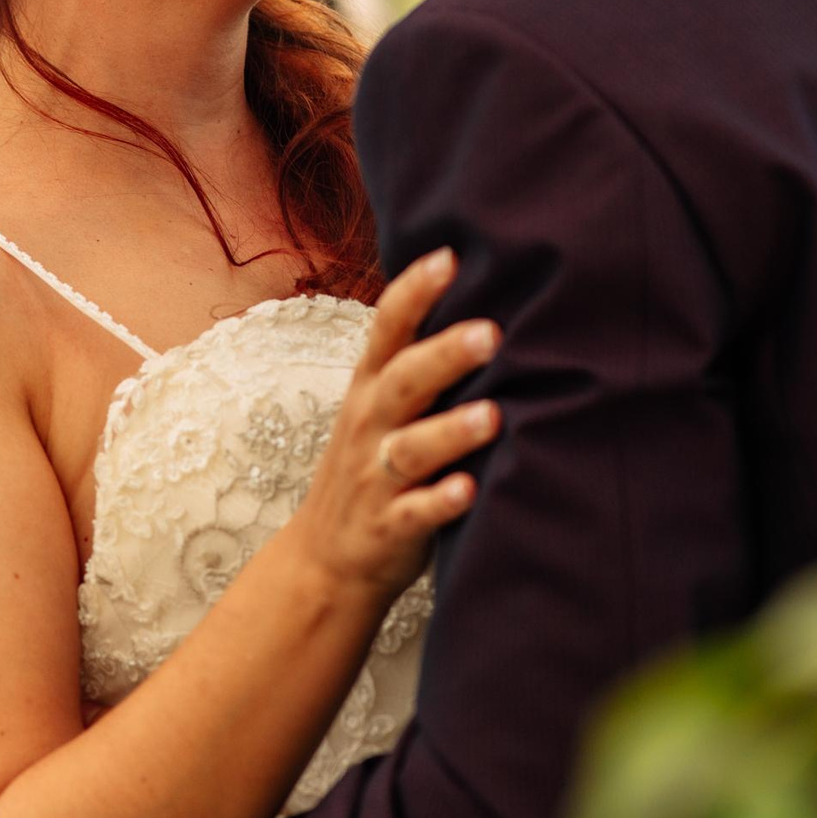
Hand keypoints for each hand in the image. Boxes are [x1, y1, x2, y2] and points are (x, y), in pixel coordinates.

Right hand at [290, 249, 497, 602]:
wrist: (323, 560)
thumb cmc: (369, 468)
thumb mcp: (379, 408)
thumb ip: (418, 364)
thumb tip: (487, 304)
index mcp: (369, 388)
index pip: (386, 329)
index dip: (414, 292)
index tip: (449, 257)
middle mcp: (368, 426)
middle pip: (402, 382)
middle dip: (444, 356)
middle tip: (491, 333)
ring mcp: (374, 478)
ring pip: (410, 449)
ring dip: (449, 432)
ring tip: (493, 416)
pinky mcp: (386, 528)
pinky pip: (412, 514)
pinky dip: (440, 503)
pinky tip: (469, 490)